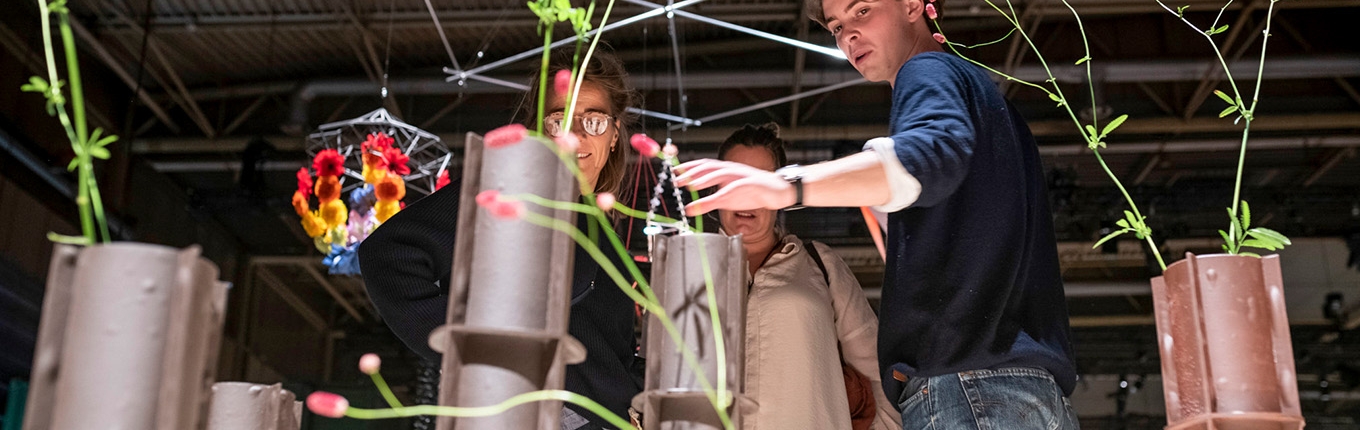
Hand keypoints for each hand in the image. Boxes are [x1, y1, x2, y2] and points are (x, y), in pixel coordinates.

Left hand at [674, 159, 794, 215]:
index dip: (689, 167)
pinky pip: (732, 189)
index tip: (674, 171)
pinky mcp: (750, 184)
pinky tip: (711, 201)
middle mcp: (732, 170)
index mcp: (726, 170)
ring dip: (703, 179)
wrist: (779, 191)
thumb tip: (692, 208)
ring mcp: (741, 175)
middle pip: (708, 167)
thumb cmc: (754, 192)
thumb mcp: (728, 198)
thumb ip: (710, 200)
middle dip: (691, 172)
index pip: (704, 165)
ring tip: (689, 185)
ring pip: (719, 174)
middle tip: (676, 179)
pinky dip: (719, 195)